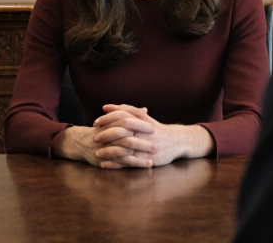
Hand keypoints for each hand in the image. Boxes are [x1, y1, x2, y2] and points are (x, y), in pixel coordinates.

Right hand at [52, 124, 154, 168]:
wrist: (82, 142)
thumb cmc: (102, 130)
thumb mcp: (113, 120)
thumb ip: (129, 114)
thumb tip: (145, 110)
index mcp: (111, 124)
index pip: (126, 122)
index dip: (140, 125)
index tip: (154, 128)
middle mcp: (108, 136)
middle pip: (127, 137)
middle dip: (142, 142)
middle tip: (156, 144)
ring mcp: (106, 148)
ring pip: (125, 151)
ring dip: (140, 154)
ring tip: (153, 156)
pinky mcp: (106, 160)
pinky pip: (123, 162)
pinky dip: (136, 163)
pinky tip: (147, 165)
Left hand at [92, 104, 213, 168]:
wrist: (177, 141)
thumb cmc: (156, 129)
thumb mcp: (143, 117)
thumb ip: (125, 111)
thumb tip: (106, 107)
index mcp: (141, 120)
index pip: (121, 116)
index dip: (107, 119)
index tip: (96, 122)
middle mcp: (143, 132)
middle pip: (121, 131)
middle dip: (106, 134)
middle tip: (94, 137)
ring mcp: (145, 146)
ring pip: (124, 148)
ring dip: (109, 151)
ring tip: (96, 153)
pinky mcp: (146, 159)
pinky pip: (128, 162)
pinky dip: (115, 164)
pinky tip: (105, 165)